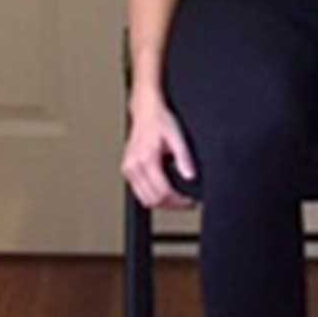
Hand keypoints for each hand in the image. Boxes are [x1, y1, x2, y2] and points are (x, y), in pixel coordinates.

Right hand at [122, 94, 197, 208]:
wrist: (145, 111)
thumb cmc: (159, 121)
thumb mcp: (177, 137)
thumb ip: (184, 158)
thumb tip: (190, 176)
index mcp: (146, 159)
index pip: (162, 192)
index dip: (178, 201)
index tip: (188, 201)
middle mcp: (134, 166)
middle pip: (152, 199)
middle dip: (171, 205)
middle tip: (185, 203)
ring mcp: (128, 169)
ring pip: (144, 199)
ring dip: (161, 203)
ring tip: (176, 199)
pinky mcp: (127, 169)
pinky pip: (138, 192)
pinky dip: (151, 196)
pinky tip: (163, 191)